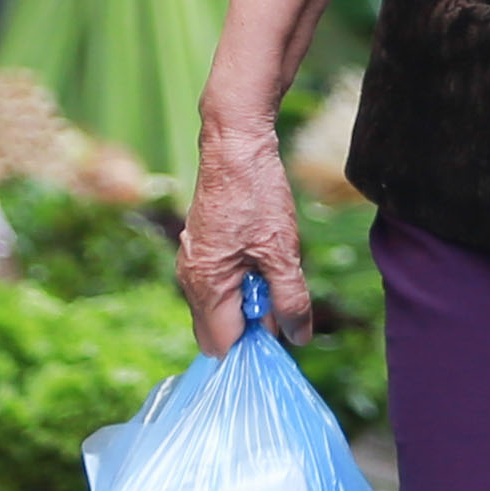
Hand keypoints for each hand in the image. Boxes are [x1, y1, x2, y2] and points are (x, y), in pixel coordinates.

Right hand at [176, 104, 310, 350]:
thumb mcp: (282, 252)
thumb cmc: (256, 195)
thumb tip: (299, 338)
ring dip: (250, 302)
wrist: (236, 144)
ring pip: (221, 306)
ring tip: (275, 270)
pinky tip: (264, 259)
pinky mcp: (202, 249)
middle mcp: (190, 279)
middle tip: (283, 298)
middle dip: (252, 326)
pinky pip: (221, 284)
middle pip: (219, 329)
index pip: (222, 344)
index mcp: (204, 285)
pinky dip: (244, 283)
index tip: (282, 330)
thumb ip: (291, 300)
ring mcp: (193, 263)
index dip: (254, 346)